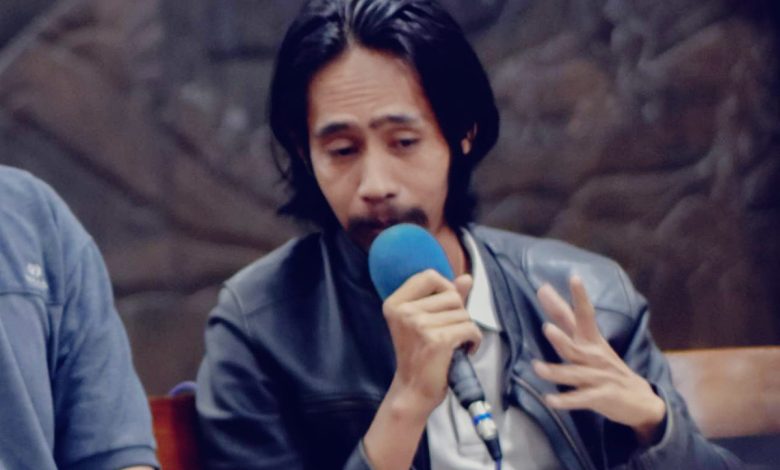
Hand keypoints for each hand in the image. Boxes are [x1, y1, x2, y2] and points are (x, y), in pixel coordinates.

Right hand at [363, 270, 481, 469]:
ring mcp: (419, 325)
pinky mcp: (437, 340)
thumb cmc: (420, 355)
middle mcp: (404, 311)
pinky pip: (470, 328)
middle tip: (448, 332)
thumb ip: (444, 297)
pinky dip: (473, 340)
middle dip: (458, 313)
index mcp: (395, 303)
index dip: (445, 289)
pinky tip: (463, 351)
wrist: (413, 391)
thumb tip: (467, 278)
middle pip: (451, 295)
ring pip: (463, 313)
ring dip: (466, 329)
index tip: (445, 308)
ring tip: (453, 344)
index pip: (429, 276)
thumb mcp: (425, 321)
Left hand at [532, 276, 665, 444]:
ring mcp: (598, 377)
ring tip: (538, 367)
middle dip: (561, 338)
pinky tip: (550, 400)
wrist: (641, 401)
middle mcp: (594, 357)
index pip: (585, 314)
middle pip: (575, 345)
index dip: (580, 297)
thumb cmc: (607, 368)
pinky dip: (566, 400)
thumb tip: (544, 291)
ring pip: (574, 373)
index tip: (574, 277)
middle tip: (547, 328)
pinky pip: (580, 399)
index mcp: (592, 341)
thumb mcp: (591, 342)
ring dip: (556, 371)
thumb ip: (565, 320)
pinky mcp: (600, 397)